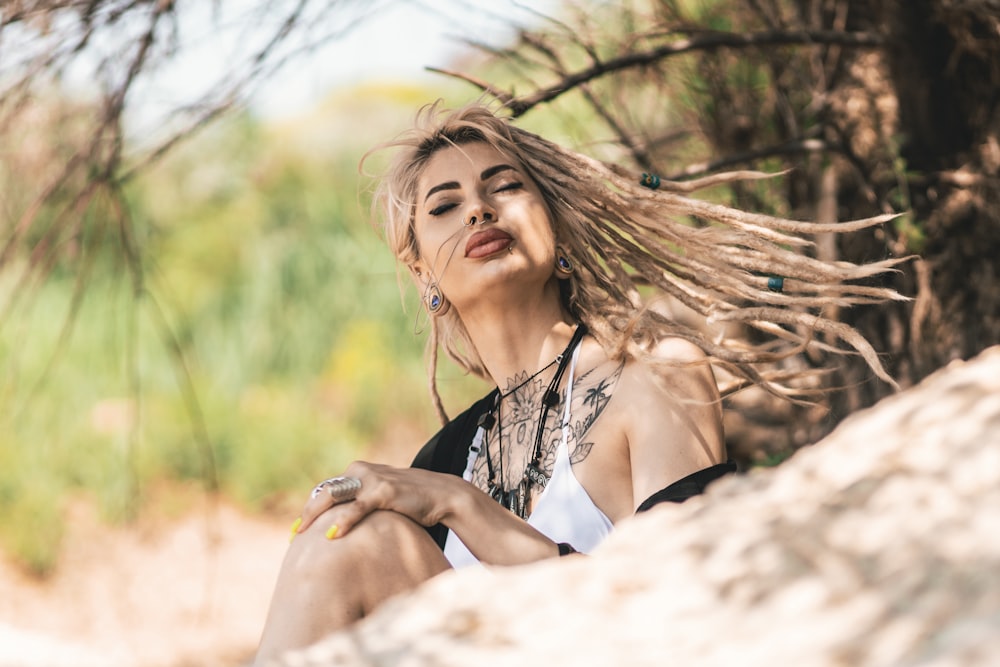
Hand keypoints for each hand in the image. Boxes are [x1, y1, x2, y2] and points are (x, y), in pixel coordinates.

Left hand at [292, 461, 456, 539]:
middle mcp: (361, 470)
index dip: (310, 508)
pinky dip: (344, 521)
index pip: (326, 489)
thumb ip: (362, 503)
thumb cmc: (412, 501)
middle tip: (294, 534)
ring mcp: (372, 479)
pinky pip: (357, 508)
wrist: (443, 496)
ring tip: (302, 533)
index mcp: (358, 470)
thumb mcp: (382, 498)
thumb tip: (341, 524)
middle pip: (325, 491)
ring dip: (315, 516)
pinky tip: (333, 534)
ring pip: (334, 496)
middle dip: (307, 513)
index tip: (297, 529)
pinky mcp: (384, 492)